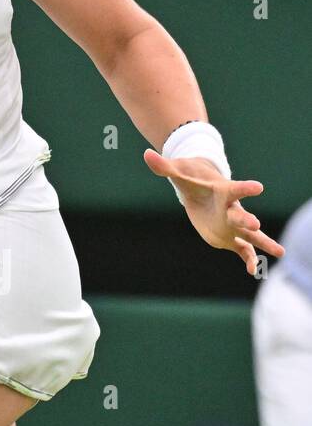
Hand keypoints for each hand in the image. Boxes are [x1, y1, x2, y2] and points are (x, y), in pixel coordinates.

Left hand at [143, 150, 284, 275]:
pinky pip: (242, 249)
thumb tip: (146, 155)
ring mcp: (232, 224)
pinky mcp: (229, 237)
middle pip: (241, 215)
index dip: (245, 188)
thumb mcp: (177, 172)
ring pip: (250, 235)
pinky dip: (247, 258)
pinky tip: (252, 270)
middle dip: (247, 220)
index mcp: (223, 191)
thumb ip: (163, 166)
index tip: (258, 187)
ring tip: (280, 251)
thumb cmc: (191, 178)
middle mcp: (231, 209)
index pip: (235, 189)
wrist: (200, 189)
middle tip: (255, 224)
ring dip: (263, 242)